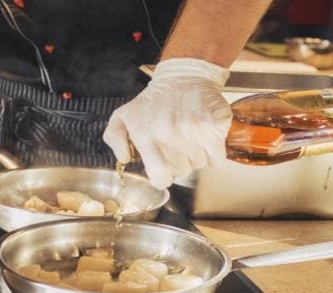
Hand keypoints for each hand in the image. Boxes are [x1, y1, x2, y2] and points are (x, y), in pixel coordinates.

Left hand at [103, 58, 231, 189]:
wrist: (183, 76)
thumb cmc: (152, 101)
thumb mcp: (122, 116)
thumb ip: (114, 139)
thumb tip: (125, 159)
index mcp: (146, 135)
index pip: (160, 177)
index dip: (162, 177)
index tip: (163, 170)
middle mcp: (169, 134)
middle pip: (181, 171)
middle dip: (179, 162)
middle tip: (176, 144)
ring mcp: (193, 130)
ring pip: (199, 164)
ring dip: (196, 155)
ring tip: (188, 135)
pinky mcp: (214, 126)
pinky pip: (217, 157)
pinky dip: (213, 152)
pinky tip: (203, 137)